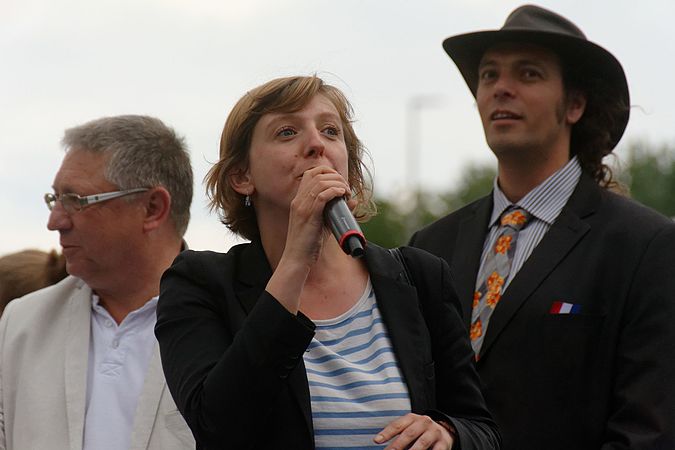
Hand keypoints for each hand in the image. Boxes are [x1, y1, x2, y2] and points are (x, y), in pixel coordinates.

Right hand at [266, 166, 350, 312]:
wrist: (297, 258)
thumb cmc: (310, 243)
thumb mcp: (324, 224)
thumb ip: (336, 212)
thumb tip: (353, 202)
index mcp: (299, 200)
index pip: (311, 173)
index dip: (328, 172)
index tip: (340, 182)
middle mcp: (298, 200)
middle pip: (317, 174)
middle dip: (336, 176)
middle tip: (346, 188)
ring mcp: (302, 207)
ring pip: (320, 182)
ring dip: (338, 183)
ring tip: (346, 192)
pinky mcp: (308, 215)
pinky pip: (321, 196)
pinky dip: (334, 191)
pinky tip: (342, 194)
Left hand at [374, 413, 453, 449]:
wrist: (445, 430)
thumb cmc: (420, 431)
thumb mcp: (410, 427)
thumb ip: (399, 434)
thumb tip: (384, 445)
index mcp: (412, 418)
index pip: (397, 425)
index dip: (386, 433)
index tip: (376, 441)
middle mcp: (424, 422)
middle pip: (408, 434)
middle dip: (397, 445)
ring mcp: (434, 432)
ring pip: (422, 443)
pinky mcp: (444, 443)